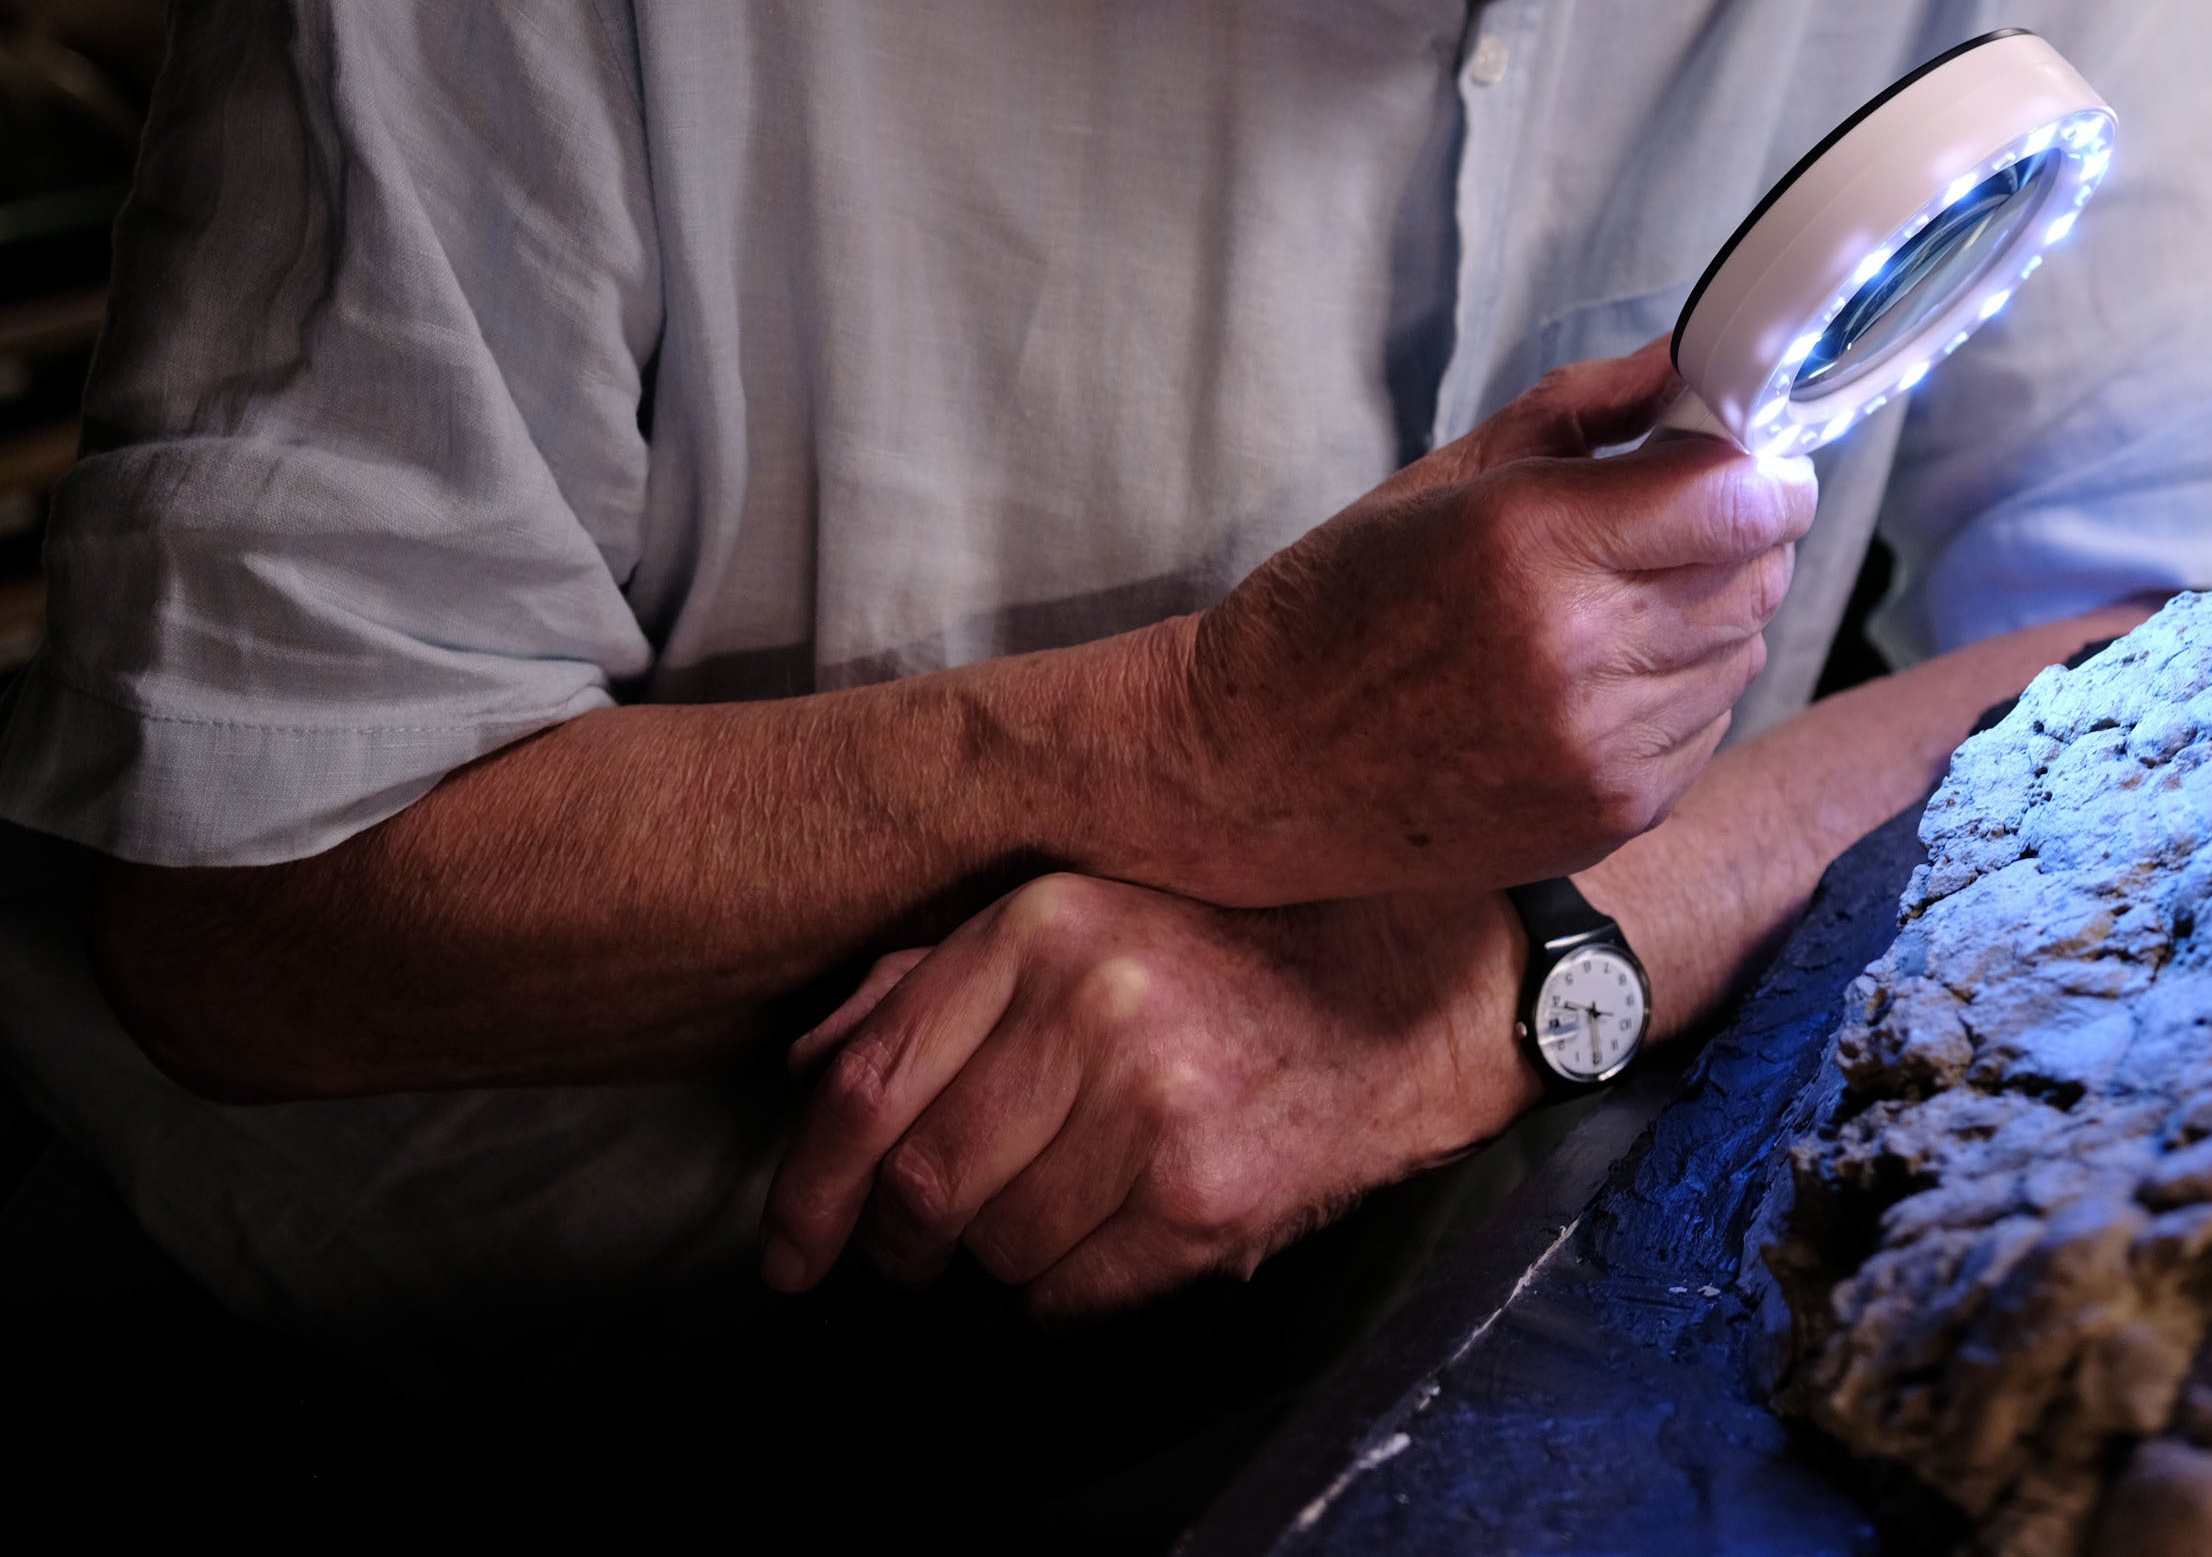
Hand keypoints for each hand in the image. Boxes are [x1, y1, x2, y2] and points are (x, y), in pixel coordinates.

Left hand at [758, 872, 1534, 1312]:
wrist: (1418, 996)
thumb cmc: (1236, 956)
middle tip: (916, 1249)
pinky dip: (1070, 1290)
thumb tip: (808, 1062)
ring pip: (994, 1250)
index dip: (804, 1189)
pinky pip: (1069, 1297)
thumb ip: (937, 977)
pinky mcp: (1206, 1198)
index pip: (866, 1084)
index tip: (791, 1248)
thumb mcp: (1086, 917)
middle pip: (918, 1184)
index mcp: (1044, 924)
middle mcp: (1094, 1005)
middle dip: (901, 1241)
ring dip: (1004, 1256)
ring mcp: (1153, 1107)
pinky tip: (1118, 1232)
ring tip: (1066, 1204)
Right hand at [1166, 340, 1814, 906]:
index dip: (1763, 472)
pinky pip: (1711, 725)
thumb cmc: (1340, 606)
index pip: (1737, 498)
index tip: (1750, 464)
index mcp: (1529, 541)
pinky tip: (1599, 680)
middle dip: (1741, 536)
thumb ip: (1585, 408)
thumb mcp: (1449, 476)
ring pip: (1746, 650)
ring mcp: (1599, 745)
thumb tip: (1688, 360)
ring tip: (1617, 607)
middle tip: (1678, 526)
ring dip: (1711, 617)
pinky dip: (1681, 693)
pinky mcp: (1611, 814)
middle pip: (1758, 573)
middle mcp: (1576, 648)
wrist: (1251, 766)